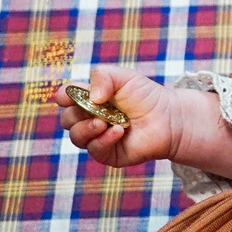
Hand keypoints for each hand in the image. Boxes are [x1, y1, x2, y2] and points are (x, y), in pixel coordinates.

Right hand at [56, 69, 179, 167]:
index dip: (64, 97)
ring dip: (88, 128)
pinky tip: (118, 131)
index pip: (65, 98)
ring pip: (76, 137)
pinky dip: (103, 140)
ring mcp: (97, 137)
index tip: (68, 97)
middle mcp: (89, 119)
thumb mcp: (124, 77)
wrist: (168, 117)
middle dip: (77, 114)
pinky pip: (95, 150)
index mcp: (88, 99)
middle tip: (97, 109)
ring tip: (105, 122)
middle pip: (66, 120)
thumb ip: (103, 77)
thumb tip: (92, 98)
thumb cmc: (146, 96)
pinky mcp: (108, 154)